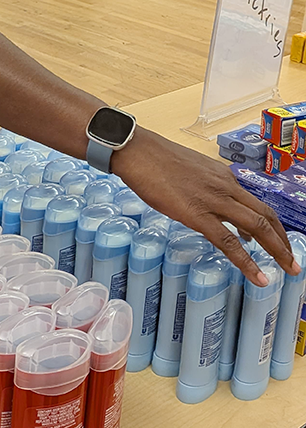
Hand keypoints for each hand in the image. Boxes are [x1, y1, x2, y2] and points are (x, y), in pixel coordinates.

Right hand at [113, 129, 298, 284]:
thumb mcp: (190, 171)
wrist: (138, 151)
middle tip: (293, 262)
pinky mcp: (197, 213)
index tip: (278, 241)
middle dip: (283, 241)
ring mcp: (213, 200)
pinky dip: (247, 261)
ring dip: (277, 251)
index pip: (257, 203)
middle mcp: (225, 186)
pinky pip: (229, 241)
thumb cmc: (155, 160)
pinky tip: (257, 276)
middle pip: (266, 216)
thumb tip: (215, 210)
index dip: (273, 225)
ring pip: (257, 227)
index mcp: (223, 177)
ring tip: (288, 269)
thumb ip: (207, 189)